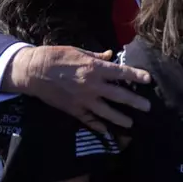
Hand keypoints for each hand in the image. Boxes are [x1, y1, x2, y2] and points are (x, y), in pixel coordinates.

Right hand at [2, 46, 150, 132]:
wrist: (33, 71)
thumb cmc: (56, 56)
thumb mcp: (78, 51)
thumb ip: (96, 56)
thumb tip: (110, 55)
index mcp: (94, 68)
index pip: (121, 73)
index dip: (136, 76)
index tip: (148, 79)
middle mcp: (92, 85)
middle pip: (119, 95)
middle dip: (135, 102)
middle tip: (148, 107)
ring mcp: (83, 99)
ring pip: (106, 112)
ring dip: (120, 118)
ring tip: (131, 123)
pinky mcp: (73, 109)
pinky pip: (89, 120)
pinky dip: (98, 126)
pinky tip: (106, 131)